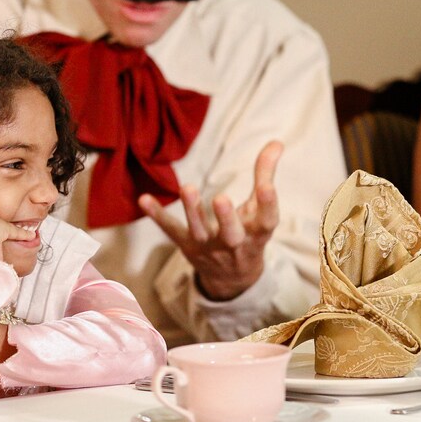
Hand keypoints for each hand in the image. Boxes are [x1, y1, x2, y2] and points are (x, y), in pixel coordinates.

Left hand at [139, 141, 282, 300]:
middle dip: (226, 218)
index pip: (267, 220)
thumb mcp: (261, 210)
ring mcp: (209, 246)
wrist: (233, 279)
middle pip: (231, 234)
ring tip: (188, 188)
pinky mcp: (187, 246)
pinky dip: (158, 216)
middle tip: (221, 198)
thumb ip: (266, 174)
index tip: (267, 186)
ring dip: (192, 211)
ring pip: (199, 231)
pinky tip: (144, 199)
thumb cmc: (249, 234)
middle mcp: (234, 243)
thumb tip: (276, 142)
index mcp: (257, 233)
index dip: (268, 204)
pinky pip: (171, 231)